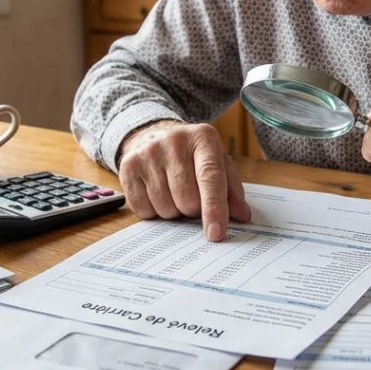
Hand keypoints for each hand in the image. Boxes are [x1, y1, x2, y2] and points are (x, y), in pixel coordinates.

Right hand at [117, 120, 251, 240]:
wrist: (155, 135)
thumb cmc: (193, 156)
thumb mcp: (218, 163)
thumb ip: (232, 190)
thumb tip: (242, 216)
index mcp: (204, 138)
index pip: (210, 178)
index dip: (214, 209)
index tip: (215, 234)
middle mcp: (174, 141)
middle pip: (187, 199)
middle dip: (193, 210)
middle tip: (193, 199)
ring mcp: (148, 153)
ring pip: (166, 208)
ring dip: (174, 211)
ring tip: (174, 193)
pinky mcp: (128, 166)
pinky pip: (144, 210)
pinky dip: (154, 212)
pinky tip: (157, 193)